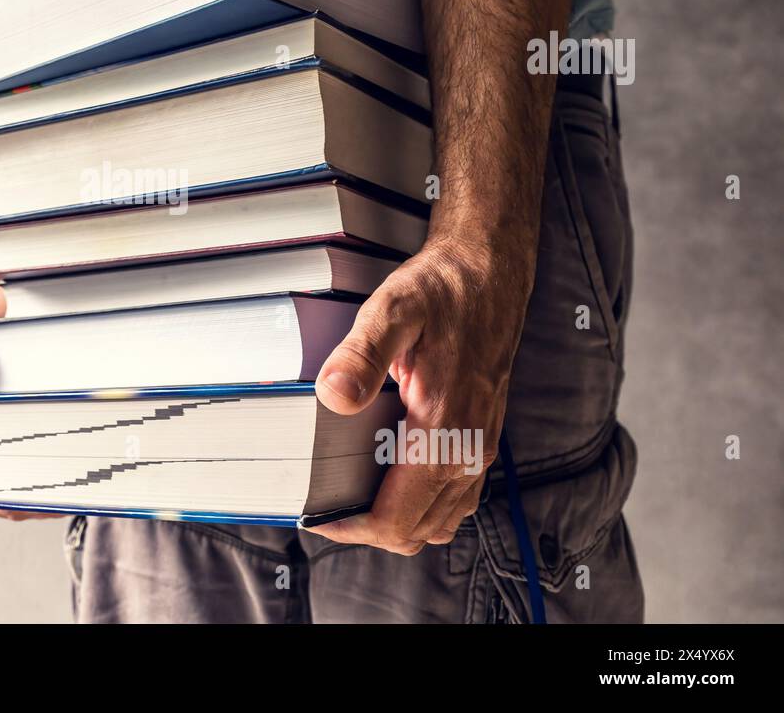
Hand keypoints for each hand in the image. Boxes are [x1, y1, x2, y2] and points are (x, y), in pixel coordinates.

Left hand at [307, 229, 535, 552]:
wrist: (490, 274)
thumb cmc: (443, 291)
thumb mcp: (393, 310)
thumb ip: (362, 355)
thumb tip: (334, 395)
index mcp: (445, 429)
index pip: (397, 517)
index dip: (351, 528)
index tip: (316, 516)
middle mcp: (469, 450)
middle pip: (416, 531)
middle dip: (368, 530)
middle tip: (325, 507)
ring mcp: (479, 448)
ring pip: (438, 522)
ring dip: (397, 523)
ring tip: (352, 500)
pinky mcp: (481, 440)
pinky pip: (454, 500)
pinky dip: (421, 507)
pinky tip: (390, 482)